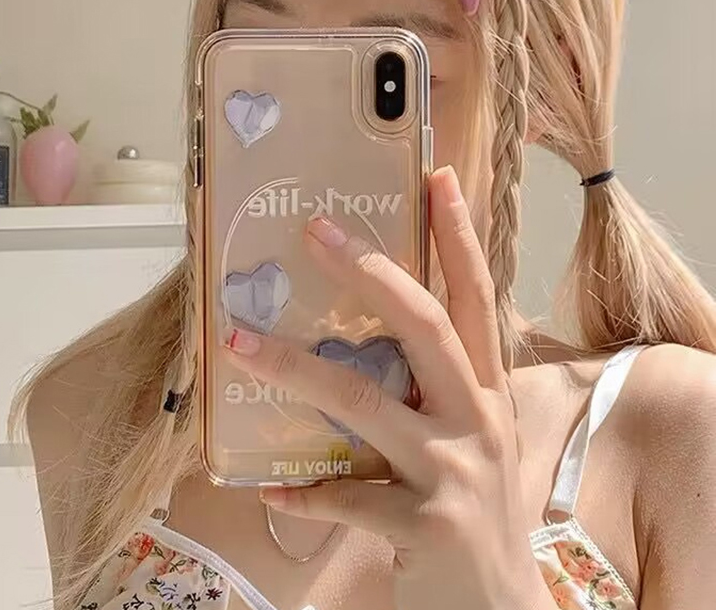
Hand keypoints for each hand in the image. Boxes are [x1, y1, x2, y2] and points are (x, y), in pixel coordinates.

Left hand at [223, 167, 554, 609]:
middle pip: (426, 326)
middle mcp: (479, 419)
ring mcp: (455, 472)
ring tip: (238, 345)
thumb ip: (428, 389)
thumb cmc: (476, 508)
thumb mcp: (468, 437)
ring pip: (364, 402)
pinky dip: (306, 492)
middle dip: (372, 273)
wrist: (504, 607)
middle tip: (316, 230)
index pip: (477, 296)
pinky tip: (268, 486)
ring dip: (293, 369)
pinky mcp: (426, 527)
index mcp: (488, 391)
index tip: (437, 176)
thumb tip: (355, 343)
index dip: (460, 236)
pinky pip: (348, 499)